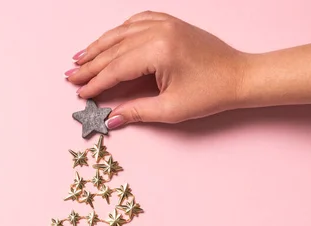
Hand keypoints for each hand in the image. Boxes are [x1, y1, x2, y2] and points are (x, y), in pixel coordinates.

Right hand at [65, 12, 247, 126]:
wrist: (239, 77)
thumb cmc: (210, 94)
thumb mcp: (171, 109)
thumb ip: (137, 111)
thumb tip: (111, 118)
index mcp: (158, 50)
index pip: (117, 68)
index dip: (96, 82)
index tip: (81, 93)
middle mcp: (158, 30)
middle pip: (115, 48)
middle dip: (91, 64)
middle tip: (71, 77)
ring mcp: (164, 23)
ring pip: (122, 32)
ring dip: (100, 46)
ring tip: (81, 59)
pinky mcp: (171, 23)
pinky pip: (137, 22)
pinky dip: (120, 32)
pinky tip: (109, 40)